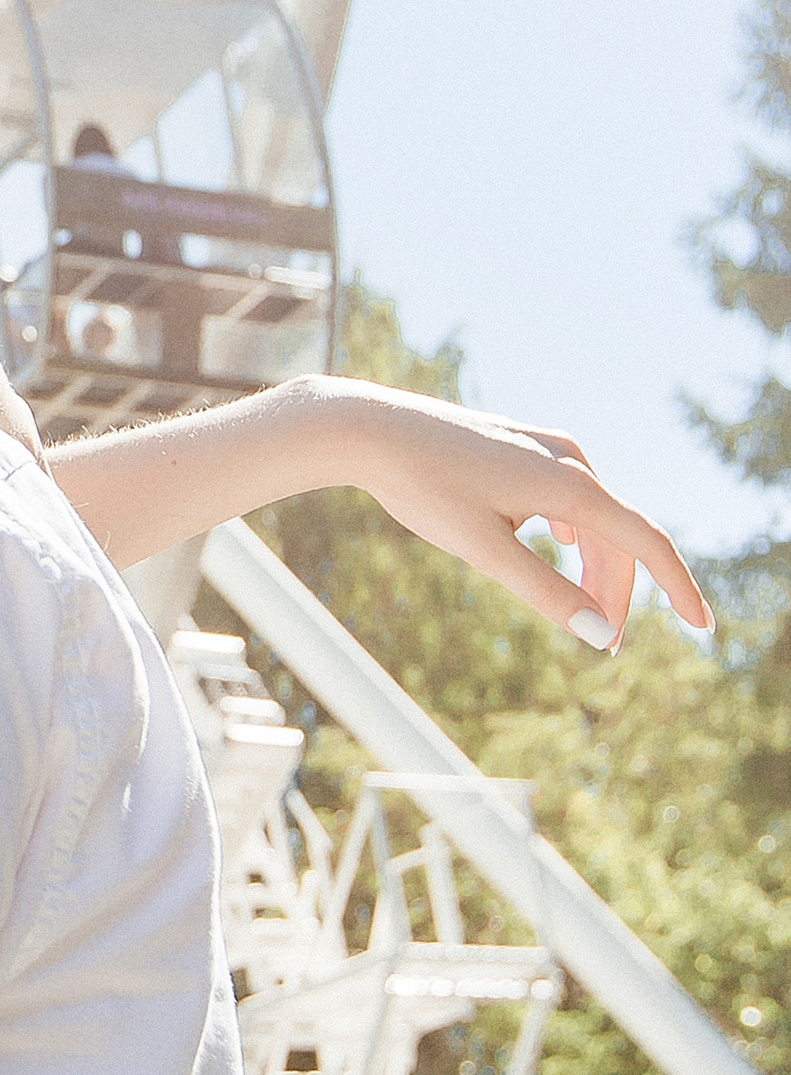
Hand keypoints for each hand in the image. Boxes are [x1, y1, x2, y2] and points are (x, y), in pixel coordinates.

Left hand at [347, 386, 710, 649]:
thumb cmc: (424, 488)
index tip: (703, 627)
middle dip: (618, 592)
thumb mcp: (482, 550)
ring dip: (596, 566)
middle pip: (618, 536)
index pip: (646, 540)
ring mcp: (547, 447)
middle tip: (606, 645)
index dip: (678, 586)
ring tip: (586, 611)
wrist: (372, 428)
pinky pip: (569, 496)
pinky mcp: (523, 446)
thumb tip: (597, 632)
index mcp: (569, 484)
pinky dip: (576, 533)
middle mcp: (570, 459)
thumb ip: (543, 591)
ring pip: (594, 517)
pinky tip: (566, 546)